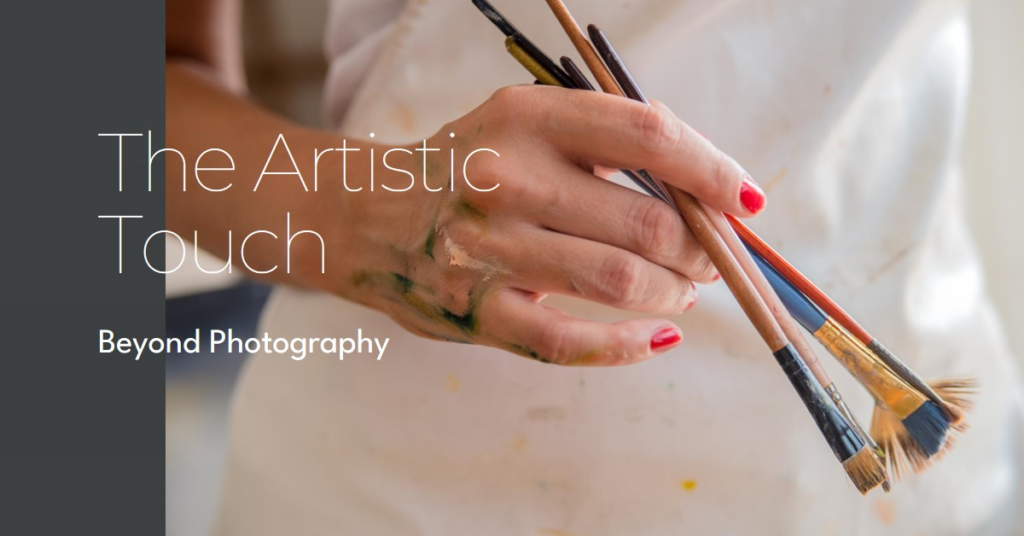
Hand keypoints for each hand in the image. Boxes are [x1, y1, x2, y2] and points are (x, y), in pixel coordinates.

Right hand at [318, 85, 765, 365]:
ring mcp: (487, 250)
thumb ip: (601, 142)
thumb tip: (703, 191)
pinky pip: (568, 342)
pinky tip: (656, 340)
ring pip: (619, 282)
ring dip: (672, 293)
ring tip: (681, 292)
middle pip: (647, 220)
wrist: (364, 213)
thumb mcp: (521, 123)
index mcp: (526, 118)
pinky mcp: (474, 312)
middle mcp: (506, 178)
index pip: (647, 135)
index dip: (712, 169)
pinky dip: (626, 348)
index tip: (746, 199)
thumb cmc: (465, 166)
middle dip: (699, 249)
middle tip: (709, 258)